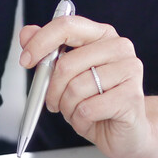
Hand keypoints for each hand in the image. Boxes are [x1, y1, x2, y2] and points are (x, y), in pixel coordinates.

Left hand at [18, 13, 157, 157]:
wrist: (127, 131)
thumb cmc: (97, 101)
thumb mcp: (68, 76)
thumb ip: (48, 52)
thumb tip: (27, 33)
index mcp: (102, 35)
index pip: (67, 26)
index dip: (41, 42)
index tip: (26, 60)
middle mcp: (119, 47)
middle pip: (67, 63)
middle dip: (52, 88)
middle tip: (52, 101)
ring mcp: (129, 70)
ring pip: (76, 88)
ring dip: (67, 107)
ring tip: (76, 111)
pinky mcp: (131, 97)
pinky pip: (88, 109)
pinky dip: (80, 120)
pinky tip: (90, 120)